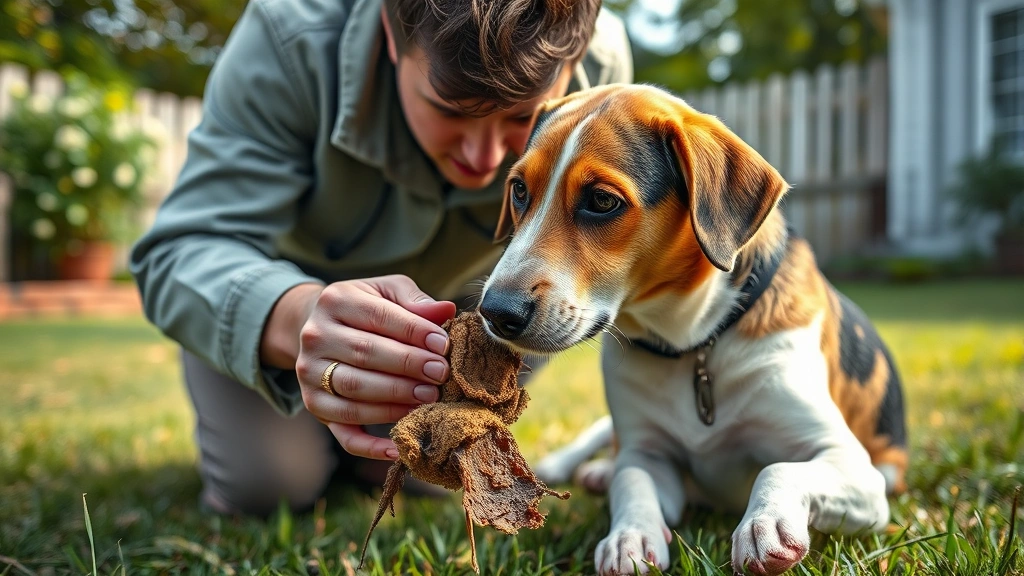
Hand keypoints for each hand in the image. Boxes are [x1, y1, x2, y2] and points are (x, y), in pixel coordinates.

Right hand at [294, 275, 455, 459]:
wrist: (322, 329)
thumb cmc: (367, 309)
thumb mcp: (387, 293)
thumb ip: (415, 300)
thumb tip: (446, 310)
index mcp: (335, 300)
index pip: (378, 316)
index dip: (413, 331)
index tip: (443, 344)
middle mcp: (314, 337)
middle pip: (364, 354)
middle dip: (407, 366)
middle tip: (440, 374)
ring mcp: (309, 375)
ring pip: (353, 392)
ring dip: (394, 400)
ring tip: (428, 399)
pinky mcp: (315, 406)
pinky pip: (343, 432)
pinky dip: (370, 446)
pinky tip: (398, 448)